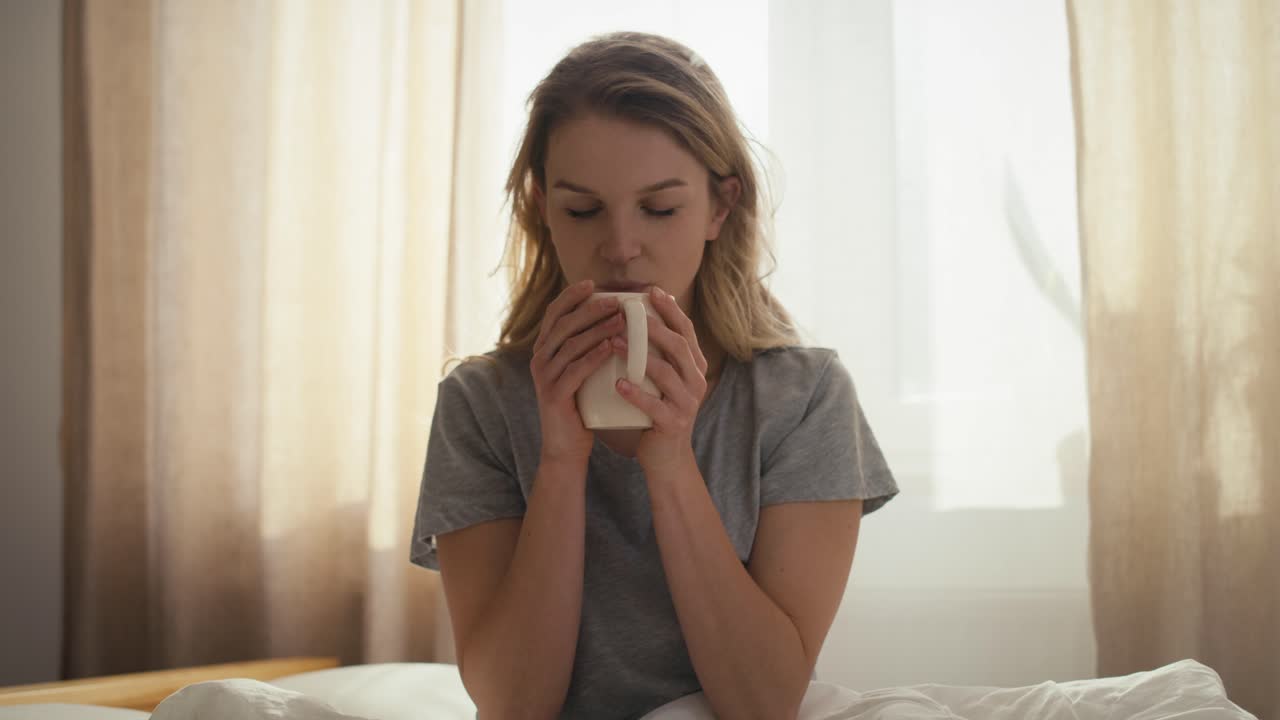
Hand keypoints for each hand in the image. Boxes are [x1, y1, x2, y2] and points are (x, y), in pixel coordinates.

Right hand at [531, 280, 624, 466]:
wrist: (566, 448)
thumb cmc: (580, 407)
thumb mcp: (581, 372)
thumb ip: (588, 349)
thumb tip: (616, 320)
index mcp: (544, 350)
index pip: (554, 314)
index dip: (571, 297)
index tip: (592, 283)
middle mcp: (539, 360)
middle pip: (563, 324)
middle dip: (590, 309)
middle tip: (616, 301)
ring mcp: (544, 377)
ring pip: (571, 344)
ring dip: (597, 329)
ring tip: (622, 320)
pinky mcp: (554, 395)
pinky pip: (575, 369)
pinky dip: (594, 355)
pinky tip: (611, 346)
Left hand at [611, 286, 708, 473]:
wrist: (666, 457)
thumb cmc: (658, 410)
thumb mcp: (663, 379)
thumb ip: (658, 353)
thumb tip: (637, 316)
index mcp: (695, 366)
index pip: (686, 331)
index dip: (670, 310)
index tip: (652, 291)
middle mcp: (696, 381)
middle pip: (678, 346)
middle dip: (655, 327)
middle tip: (629, 313)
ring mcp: (687, 403)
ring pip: (666, 373)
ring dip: (639, 356)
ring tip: (614, 343)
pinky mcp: (673, 423)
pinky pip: (654, 405)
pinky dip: (636, 393)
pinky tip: (618, 384)